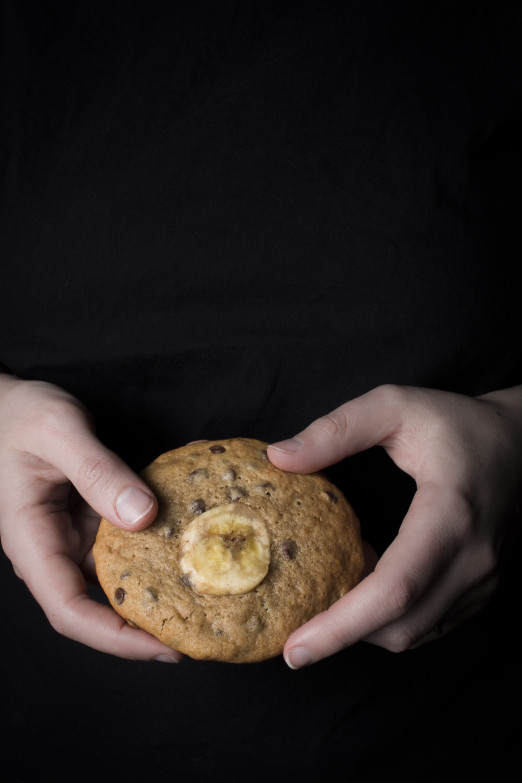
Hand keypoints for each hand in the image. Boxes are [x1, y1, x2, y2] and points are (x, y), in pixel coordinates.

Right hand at [0, 374, 181, 661]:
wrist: (7, 402)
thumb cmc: (19, 415)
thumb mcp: (58, 431)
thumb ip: (98, 471)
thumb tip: (143, 516)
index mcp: (33, 541)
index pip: (70, 611)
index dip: (116, 638)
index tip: (165, 646)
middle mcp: (54, 549)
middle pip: (98, 607)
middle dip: (147, 626)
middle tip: (202, 630)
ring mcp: (75, 537)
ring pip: (117, 579)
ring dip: (158, 590)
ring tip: (207, 598)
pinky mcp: (94, 519)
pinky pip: (128, 546)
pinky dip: (158, 551)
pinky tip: (192, 549)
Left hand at [268, 384, 521, 667]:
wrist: (520, 442)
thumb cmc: (457, 423)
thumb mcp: (394, 406)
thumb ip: (337, 430)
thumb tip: (279, 458)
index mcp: (449, 515)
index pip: (394, 589)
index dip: (341, 625)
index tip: (295, 647)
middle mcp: (473, 559)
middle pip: (402, 626)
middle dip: (342, 636)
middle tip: (294, 622)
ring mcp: (484, 580)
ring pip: (416, 632)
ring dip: (368, 622)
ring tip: (340, 574)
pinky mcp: (484, 588)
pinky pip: (431, 622)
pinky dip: (393, 614)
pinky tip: (372, 574)